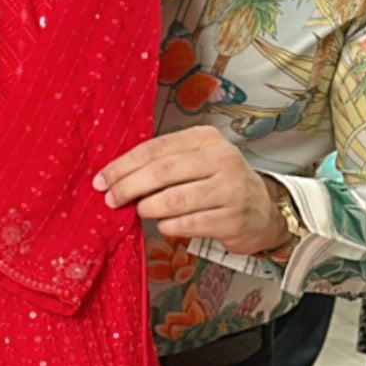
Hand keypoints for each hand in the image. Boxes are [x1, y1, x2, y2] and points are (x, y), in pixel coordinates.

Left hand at [93, 125, 288, 255]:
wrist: (263, 211)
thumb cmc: (219, 183)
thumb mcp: (196, 162)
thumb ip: (163, 164)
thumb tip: (116, 178)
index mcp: (205, 139)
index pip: (155, 149)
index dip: (124, 165)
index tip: (102, 180)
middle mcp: (221, 159)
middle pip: (162, 171)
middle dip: (129, 187)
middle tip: (111, 199)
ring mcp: (230, 189)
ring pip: (174, 199)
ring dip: (148, 208)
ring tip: (140, 211)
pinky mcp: (232, 218)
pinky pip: (188, 224)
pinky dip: (168, 226)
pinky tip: (164, 225)